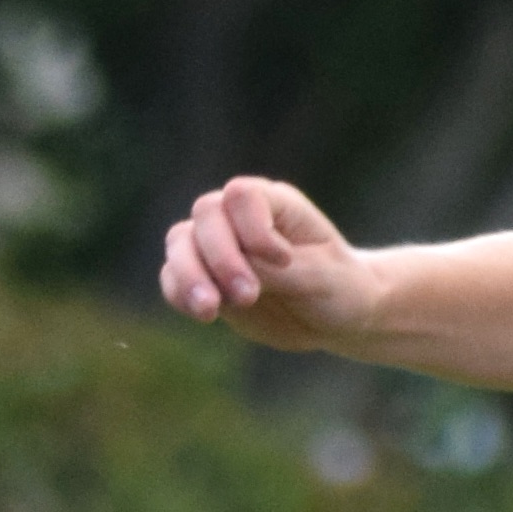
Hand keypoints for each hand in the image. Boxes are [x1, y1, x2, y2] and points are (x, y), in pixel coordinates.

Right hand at [161, 177, 382, 351]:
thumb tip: (231, 272)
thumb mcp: (320, 278)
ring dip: (189, 276)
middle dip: (221, 258)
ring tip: (209, 311)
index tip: (284, 260)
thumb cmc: (339, 287)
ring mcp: (219, 246)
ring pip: (180, 243)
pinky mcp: (206, 279)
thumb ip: (274, 271)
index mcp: (275, 203)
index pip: (241, 196)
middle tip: (247, 297)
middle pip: (206, 215)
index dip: (253, 228)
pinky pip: (173, 277)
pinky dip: (179, 294)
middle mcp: (240, 218)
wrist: (336, 316)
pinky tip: (202, 315)